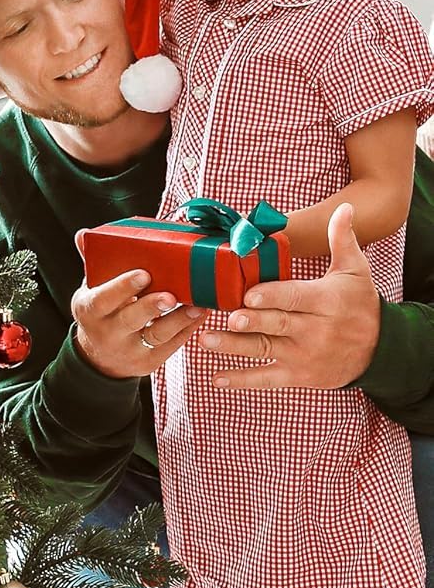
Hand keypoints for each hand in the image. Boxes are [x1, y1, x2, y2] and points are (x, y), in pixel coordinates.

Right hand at [70, 254, 204, 378]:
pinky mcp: (148, 362)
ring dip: (180, 319)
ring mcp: (128, 350)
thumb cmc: (101, 313)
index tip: (143, 274)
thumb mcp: (91, 291)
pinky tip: (201, 314)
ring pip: (156, 335)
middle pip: (130, 319)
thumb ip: (93, 264)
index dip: (122, 287)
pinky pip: (171, 346)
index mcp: (89, 310)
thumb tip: (82, 235)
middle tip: (171, 295)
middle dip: (151, 306)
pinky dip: (188, 329)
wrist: (100, 356)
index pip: (103, 299)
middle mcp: (106, 332)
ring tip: (199, 304)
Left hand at [203, 202, 380, 388]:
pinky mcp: (298, 375)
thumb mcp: (356, 271)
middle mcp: (314, 330)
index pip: (295, 298)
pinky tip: (217, 378)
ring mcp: (304, 355)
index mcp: (325, 302)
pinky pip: (267, 379)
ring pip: (264, 350)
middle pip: (277, 324)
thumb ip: (342, 240)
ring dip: (233, 347)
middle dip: (252, 322)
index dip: (272, 297)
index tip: (249, 295)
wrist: (382, 350)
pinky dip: (242, 380)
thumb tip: (344, 207)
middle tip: (230, 318)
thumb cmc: (360, 304)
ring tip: (205, 340)